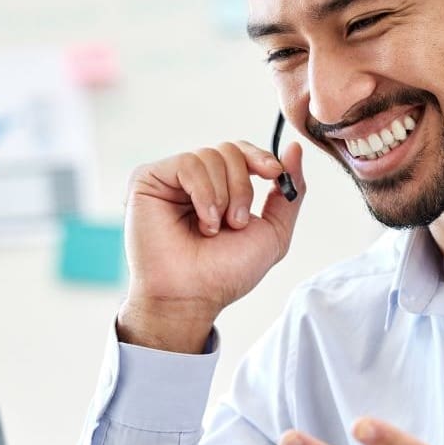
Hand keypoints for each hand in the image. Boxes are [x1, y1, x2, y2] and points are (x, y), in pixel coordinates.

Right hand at [118, 140, 304, 351]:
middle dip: (243, 187)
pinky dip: (203, 193)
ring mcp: (171, 179)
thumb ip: (289, 192)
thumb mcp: (273, 232)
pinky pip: (188, 163)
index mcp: (222, 189)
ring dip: (223, 196)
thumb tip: (295, 148)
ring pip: (211, 155)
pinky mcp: (148, 179)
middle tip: (237, 223)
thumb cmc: (226, 272)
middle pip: (230, 150)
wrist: (193, 296)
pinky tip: (203, 222)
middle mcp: (196, 181)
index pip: (243, 152)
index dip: (261, 157)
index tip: (274, 174)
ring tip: (213, 229)